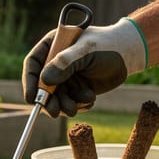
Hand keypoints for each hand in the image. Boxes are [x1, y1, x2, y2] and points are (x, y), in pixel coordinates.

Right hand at [22, 18, 146, 116]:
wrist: (128, 54)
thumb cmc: (107, 45)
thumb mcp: (86, 52)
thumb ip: (65, 64)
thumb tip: (44, 81)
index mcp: (53, 46)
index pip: (33, 64)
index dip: (30, 82)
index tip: (31, 98)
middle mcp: (56, 62)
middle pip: (43, 85)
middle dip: (49, 100)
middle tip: (55, 112)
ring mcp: (67, 76)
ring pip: (57, 97)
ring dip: (65, 105)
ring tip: (77, 107)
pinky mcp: (78, 88)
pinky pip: (72, 102)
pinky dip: (79, 104)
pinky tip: (90, 98)